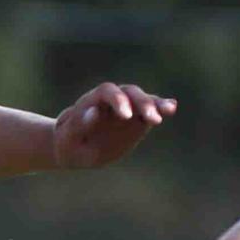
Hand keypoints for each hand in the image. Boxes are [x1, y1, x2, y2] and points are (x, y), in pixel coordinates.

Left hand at [53, 83, 177, 169]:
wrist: (73, 147)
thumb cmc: (68, 142)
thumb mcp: (67, 138)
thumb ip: (79, 124)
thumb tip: (94, 111)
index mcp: (92, 100)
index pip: (107, 92)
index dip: (118, 100)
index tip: (126, 115)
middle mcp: (111, 99)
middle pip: (129, 93)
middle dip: (142, 104)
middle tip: (153, 118)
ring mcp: (126, 108)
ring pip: (143, 100)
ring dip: (156, 104)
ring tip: (170, 109)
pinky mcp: (136, 119)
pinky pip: (150, 112)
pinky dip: (161, 108)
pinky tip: (172, 108)